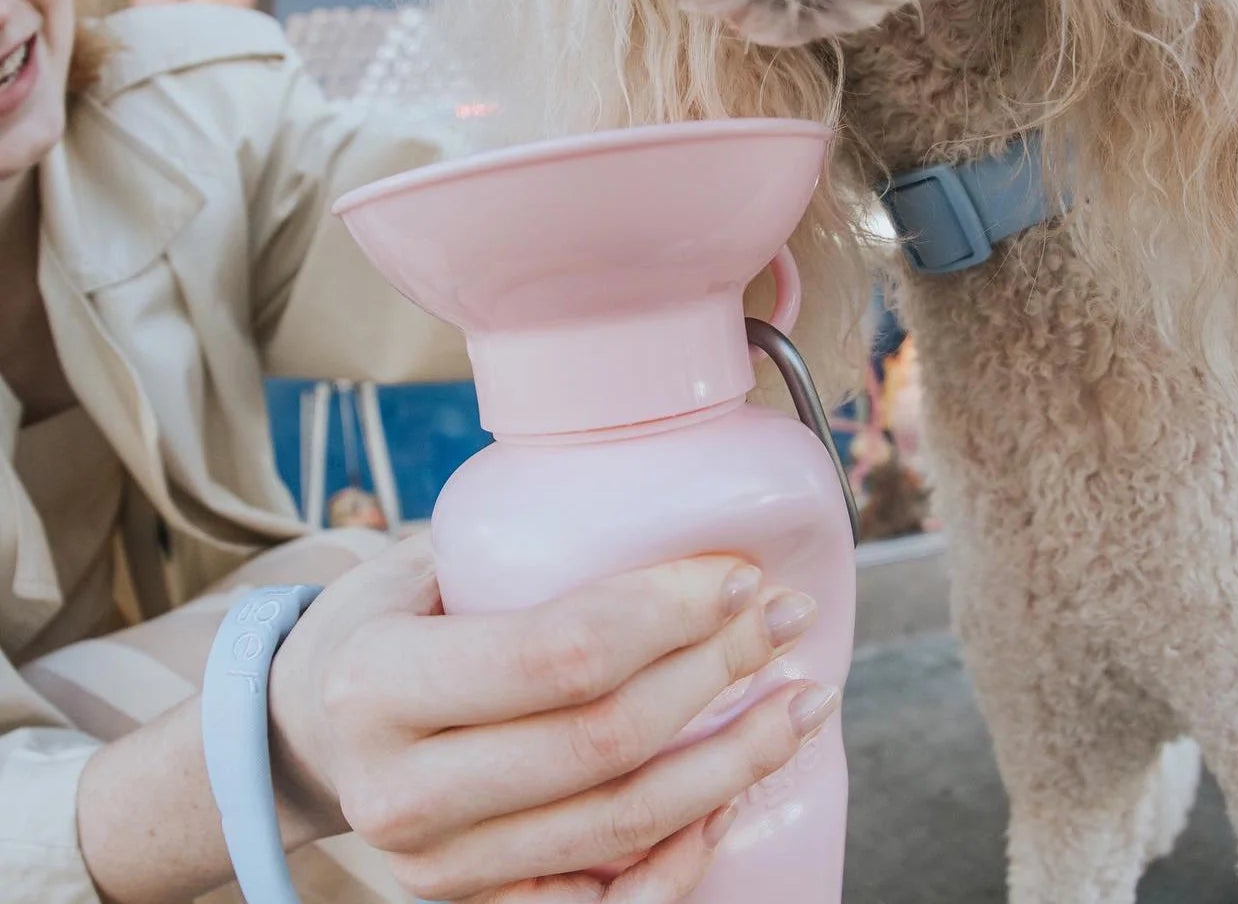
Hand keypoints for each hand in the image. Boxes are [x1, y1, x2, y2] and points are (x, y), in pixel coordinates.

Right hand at [268, 532, 832, 901]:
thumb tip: (666, 504)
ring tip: (801, 703)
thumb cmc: (377, 627)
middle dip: (717, 673)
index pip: (559, 651)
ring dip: (732, 762)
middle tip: (785, 620)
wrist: (305, 737)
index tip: (740, 577)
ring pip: (622, 823)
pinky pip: (604, 902)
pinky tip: (731, 797)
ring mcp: (439, 870)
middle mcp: (404, 792)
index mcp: (383, 684)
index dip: (668, 613)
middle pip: (605, 740)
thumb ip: (512, 549)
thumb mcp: (412, 567)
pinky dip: (681, 853)